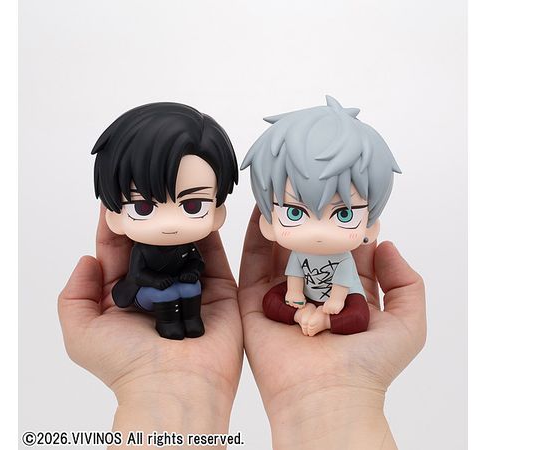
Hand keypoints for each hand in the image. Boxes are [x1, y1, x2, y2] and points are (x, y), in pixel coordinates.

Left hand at [58, 206, 242, 443]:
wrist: (177, 387)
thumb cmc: (126, 364)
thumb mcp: (81, 333)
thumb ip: (74, 295)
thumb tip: (88, 259)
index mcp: (124, 297)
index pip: (116, 251)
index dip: (114, 225)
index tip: (114, 197)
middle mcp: (155, 289)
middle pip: (150, 243)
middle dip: (148, 216)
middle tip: (147, 185)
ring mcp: (188, 286)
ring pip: (182, 244)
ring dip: (177, 220)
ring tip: (174, 191)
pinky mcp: (218, 288)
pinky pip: (214, 254)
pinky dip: (209, 231)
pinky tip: (202, 208)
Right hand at [238, 208, 425, 448]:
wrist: (324, 395)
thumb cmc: (368, 366)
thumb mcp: (407, 323)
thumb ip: (405, 282)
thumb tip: (384, 245)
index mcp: (348, 300)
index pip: (349, 256)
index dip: (350, 230)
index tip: (350, 202)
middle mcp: (315, 296)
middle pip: (313, 250)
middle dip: (315, 222)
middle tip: (315, 190)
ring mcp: (284, 297)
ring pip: (282, 252)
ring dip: (284, 224)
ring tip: (286, 193)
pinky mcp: (255, 302)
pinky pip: (253, 264)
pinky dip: (255, 237)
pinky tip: (262, 210)